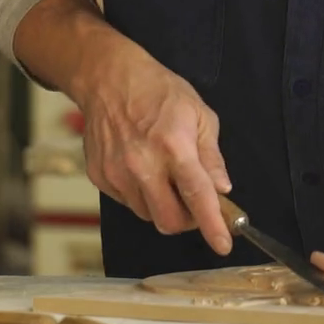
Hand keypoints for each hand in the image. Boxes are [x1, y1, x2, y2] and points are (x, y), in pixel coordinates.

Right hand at [25, 0, 232, 253]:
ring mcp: (117, 173)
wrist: (109, 79)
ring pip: (148, 215)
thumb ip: (212, 156)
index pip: (198, 197)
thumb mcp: (199, 114)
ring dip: (164, 206)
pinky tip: (144, 170)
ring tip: (166, 176)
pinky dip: (142, 196)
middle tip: (195, 203)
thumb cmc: (157, 91)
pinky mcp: (100, 177)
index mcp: (174, 147)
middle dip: (188, 221)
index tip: (223, 244)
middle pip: (169, 221)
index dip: (213, 226)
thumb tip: (222, 188)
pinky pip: (128, 203)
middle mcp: (143, 165)